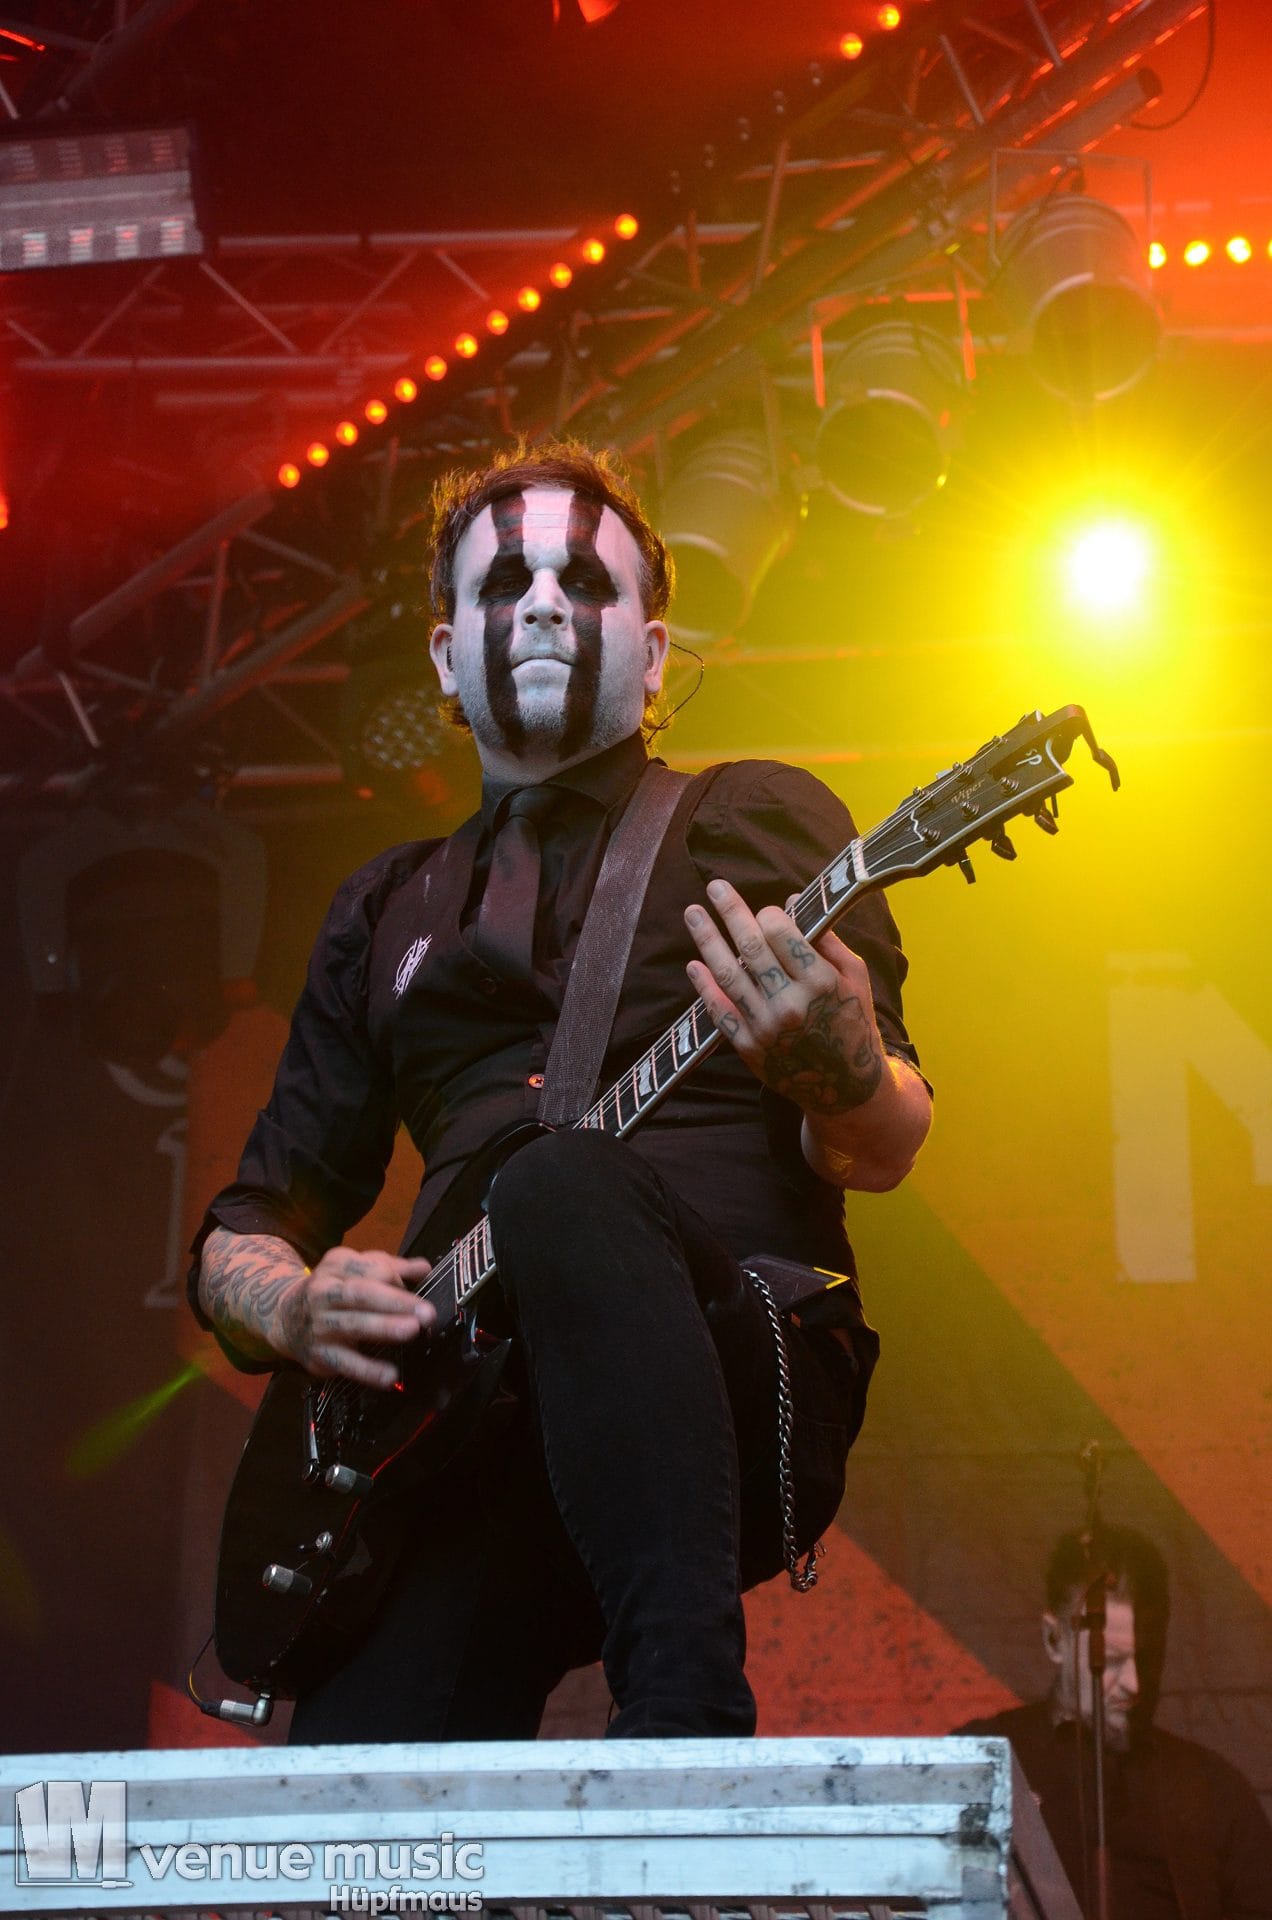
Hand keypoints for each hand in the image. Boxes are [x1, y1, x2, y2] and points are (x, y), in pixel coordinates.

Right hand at [276, 1247, 435, 1389]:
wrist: (285, 1317)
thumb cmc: (333, 1290)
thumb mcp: (355, 1269)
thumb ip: (390, 1267)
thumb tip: (424, 1268)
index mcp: (338, 1266)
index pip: (371, 1268)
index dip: (396, 1278)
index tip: (419, 1288)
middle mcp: (324, 1292)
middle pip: (361, 1293)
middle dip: (395, 1302)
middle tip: (426, 1312)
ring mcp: (320, 1324)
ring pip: (352, 1324)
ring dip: (383, 1328)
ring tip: (412, 1331)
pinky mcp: (319, 1355)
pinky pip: (345, 1363)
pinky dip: (367, 1370)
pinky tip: (390, 1375)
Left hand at [684, 877, 884, 1115]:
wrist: (846, 1087)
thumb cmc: (853, 1023)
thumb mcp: (855, 978)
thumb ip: (826, 940)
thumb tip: (790, 903)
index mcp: (821, 982)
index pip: (781, 934)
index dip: (769, 915)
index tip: (766, 911)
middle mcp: (791, 1004)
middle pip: (751, 947)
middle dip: (731, 912)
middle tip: (715, 887)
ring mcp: (766, 1028)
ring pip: (729, 974)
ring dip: (707, 940)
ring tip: (693, 914)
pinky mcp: (749, 1048)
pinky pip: (720, 1011)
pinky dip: (704, 986)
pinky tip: (694, 964)